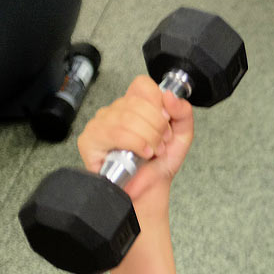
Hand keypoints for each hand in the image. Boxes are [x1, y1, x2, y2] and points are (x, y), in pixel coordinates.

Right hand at [77, 75, 193, 206]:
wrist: (150, 188)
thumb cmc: (160, 163)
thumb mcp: (182, 136)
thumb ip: (183, 113)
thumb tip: (170, 96)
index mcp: (136, 105)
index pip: (142, 85)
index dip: (157, 101)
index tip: (165, 120)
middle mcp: (116, 111)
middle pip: (137, 102)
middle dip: (157, 126)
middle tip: (161, 142)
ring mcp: (100, 123)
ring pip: (127, 118)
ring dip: (148, 138)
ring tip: (152, 151)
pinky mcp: (90, 139)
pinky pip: (114, 132)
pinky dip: (135, 143)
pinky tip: (141, 153)